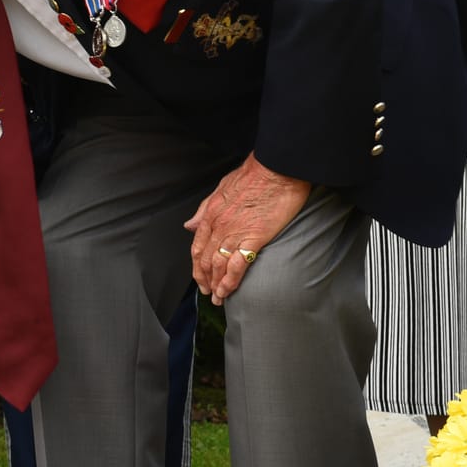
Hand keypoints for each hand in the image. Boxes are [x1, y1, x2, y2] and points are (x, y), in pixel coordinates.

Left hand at [183, 152, 311, 305]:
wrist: (276, 168)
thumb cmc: (253, 174)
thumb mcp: (221, 188)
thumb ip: (204, 209)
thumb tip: (189, 225)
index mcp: (210, 214)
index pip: (197, 246)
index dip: (197, 266)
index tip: (200, 278)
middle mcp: (218, 225)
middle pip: (205, 259)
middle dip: (204, 279)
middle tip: (208, 293)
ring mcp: (235, 232)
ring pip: (218, 265)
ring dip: (216, 284)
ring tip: (218, 298)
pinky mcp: (254, 237)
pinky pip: (238, 264)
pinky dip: (231, 281)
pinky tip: (229, 291)